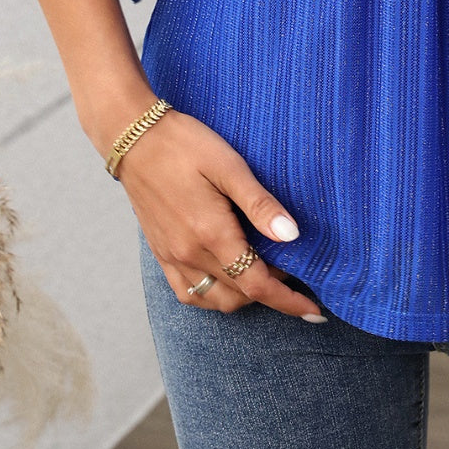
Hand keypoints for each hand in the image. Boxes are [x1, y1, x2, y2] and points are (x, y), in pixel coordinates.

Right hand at [116, 105, 325, 320]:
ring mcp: (171, 256)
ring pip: (214, 300)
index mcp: (211, 234)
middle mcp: (189, 253)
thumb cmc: (185, 145)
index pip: (257, 284)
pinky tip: (227, 279)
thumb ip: (261, 205)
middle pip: (239, 295)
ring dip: (243, 297)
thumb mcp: (230, 166)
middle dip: (271, 295)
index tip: (314, 310)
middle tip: (293, 273)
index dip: (288, 301)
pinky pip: (188, 292)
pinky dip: (212, 296)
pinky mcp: (160, 253)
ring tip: (264, 276)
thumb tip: (292, 236)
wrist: (134, 138)